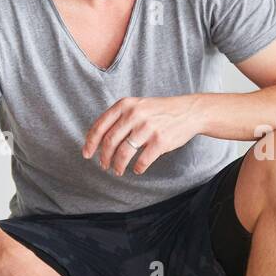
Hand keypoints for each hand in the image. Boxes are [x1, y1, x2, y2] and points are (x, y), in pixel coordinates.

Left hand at [82, 94, 202, 175]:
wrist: (188, 111)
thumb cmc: (160, 111)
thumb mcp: (137, 105)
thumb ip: (119, 117)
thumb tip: (97, 138)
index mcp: (125, 105)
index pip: (100, 127)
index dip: (90, 143)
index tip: (87, 154)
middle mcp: (134, 115)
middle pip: (109, 142)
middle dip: (104, 157)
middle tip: (104, 165)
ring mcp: (147, 128)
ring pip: (124, 153)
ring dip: (118, 165)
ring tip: (118, 170)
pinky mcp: (160, 141)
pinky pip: (142, 160)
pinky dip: (137, 168)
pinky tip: (137, 169)